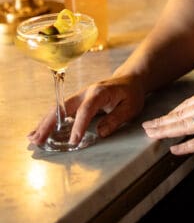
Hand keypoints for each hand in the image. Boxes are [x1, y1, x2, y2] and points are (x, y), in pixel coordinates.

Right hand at [28, 75, 146, 148]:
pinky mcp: (76, 102)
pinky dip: (48, 122)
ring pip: (58, 109)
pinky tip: (37, 132)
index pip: (86, 110)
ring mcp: (78, 97)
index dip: (79, 126)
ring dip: (44, 123)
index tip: (73, 142)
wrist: (129, 80)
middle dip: (50, 124)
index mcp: (99, 93)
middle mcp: (85, 93)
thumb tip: (100, 132)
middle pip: (64, 107)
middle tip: (39, 140)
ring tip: (32, 138)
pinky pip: (60, 112)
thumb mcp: (131, 107)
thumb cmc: (131, 94)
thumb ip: (116, 119)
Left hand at [142, 81, 193, 155]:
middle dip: (161, 121)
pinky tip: (174, 149)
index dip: (172, 113)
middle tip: (146, 127)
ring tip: (151, 135)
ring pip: (183, 126)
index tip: (163, 118)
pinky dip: (184, 146)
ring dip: (165, 131)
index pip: (186, 105)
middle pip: (179, 114)